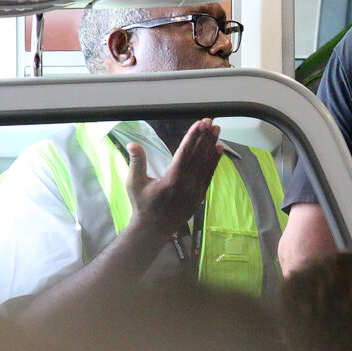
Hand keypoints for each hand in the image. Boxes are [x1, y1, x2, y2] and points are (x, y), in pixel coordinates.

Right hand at [125, 118, 222, 238]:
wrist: (153, 229)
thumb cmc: (142, 205)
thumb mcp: (135, 184)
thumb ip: (137, 162)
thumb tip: (133, 144)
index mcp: (172, 179)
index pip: (186, 152)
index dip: (193, 136)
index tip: (200, 123)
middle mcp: (187, 184)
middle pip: (199, 155)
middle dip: (205, 136)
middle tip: (211, 121)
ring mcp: (196, 190)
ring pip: (206, 163)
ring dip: (212, 145)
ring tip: (217, 129)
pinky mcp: (200, 194)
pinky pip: (209, 173)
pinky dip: (214, 160)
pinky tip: (218, 148)